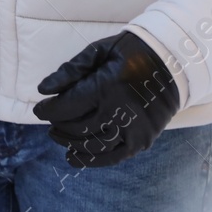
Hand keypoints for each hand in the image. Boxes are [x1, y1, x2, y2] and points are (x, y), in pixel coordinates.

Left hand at [32, 30, 179, 167]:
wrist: (173, 63)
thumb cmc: (131, 52)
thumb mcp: (99, 51)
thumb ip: (70, 70)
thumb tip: (42, 89)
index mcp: (107, 86)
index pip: (68, 106)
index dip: (48, 110)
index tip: (38, 110)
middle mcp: (120, 112)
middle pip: (78, 127)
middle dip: (59, 126)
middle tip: (49, 121)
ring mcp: (134, 130)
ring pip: (93, 145)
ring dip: (71, 143)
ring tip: (59, 137)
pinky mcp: (143, 140)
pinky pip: (113, 157)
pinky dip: (92, 159)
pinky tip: (74, 156)